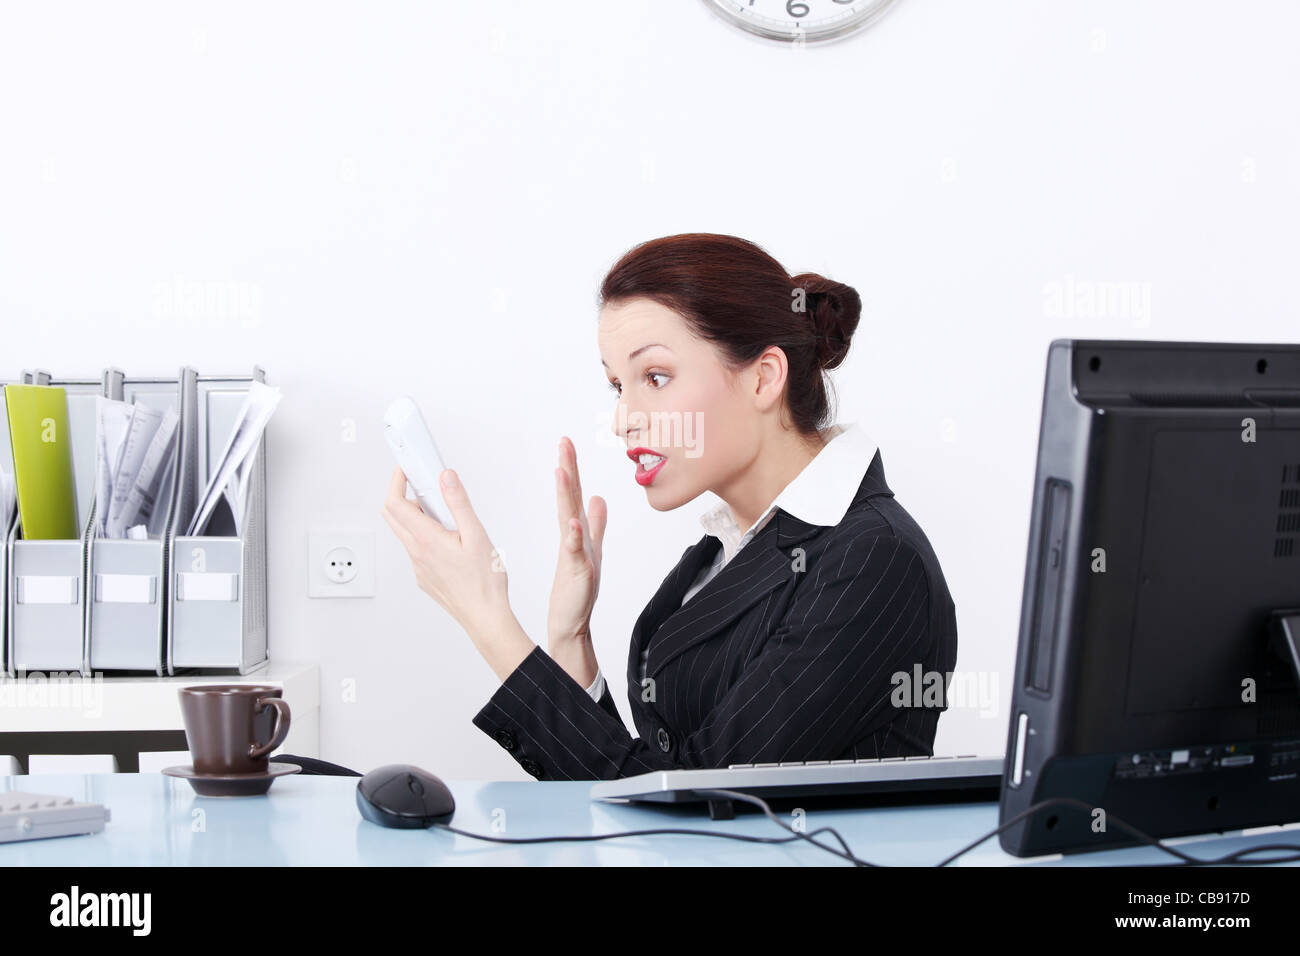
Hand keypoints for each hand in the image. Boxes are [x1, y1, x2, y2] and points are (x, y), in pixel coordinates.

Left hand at [382, 466, 531, 679]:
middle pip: (392, 516)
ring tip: (444, 512)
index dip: (396, 481)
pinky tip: (449, 539)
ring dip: (415, 515)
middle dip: (401, 494)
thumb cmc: (484, 583)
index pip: (395, 503)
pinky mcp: (424, 577)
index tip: (405, 468)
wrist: (485, 618)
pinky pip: (416, 549)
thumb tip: (446, 477)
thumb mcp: (476, 535)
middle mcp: (416, 553)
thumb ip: (458, 503)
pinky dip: (423, 534)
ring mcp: (418, 566)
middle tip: (422, 484)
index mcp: (425, 539)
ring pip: (404, 533)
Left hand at [547, 437, 605, 685]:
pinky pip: (575, 549)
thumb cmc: (578, 587)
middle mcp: (579, 536)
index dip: (569, 467)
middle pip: (572, 497)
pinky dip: (575, 535)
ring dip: (568, 494)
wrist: (573, 620)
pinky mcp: (578, 569)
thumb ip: (596, 524)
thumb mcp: (587, 549)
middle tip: (565, 442)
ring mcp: (579, 551)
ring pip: (572, 517)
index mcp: (576, 530)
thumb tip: (597, 498)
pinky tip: (573, 521)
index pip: (571, 493)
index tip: (564, 443)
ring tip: (562, 471)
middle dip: (570, 468)